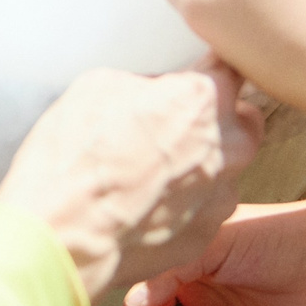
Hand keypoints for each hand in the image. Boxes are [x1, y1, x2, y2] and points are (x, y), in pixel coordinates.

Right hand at [0, 63, 261, 302]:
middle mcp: (224, 147)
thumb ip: (145, 84)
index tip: (202, 73)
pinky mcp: (205, 236)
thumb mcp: (97, 88)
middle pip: (245, 122)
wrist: (60, 237)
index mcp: (200, 100)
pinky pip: (206, 210)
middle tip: (182, 124)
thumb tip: (155, 92)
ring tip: (153, 172)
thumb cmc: (72, 160)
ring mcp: (218, 196)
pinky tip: (147, 206)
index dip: (212, 70)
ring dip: (202, 166)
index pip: (230, 68)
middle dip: (222, 119)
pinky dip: (186, 206)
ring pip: (228, 170)